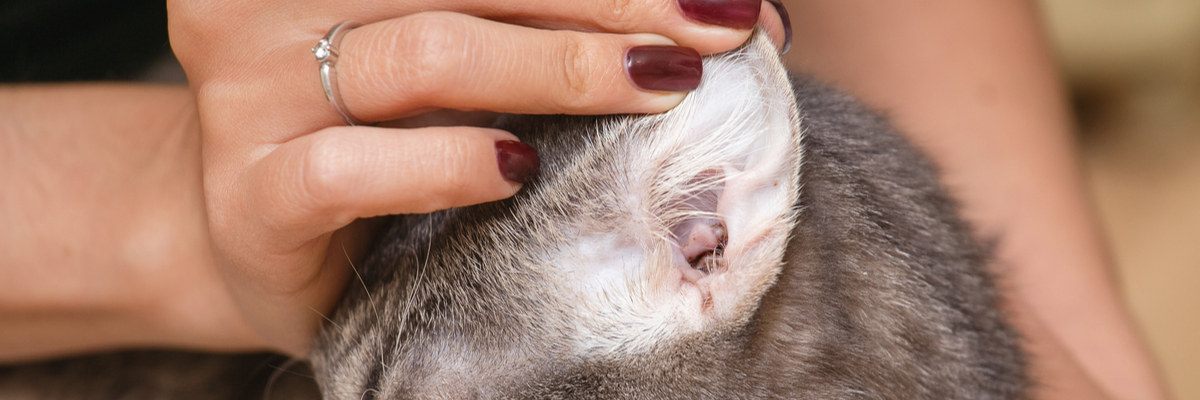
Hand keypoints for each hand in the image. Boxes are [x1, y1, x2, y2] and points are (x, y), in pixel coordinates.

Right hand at [167, 0, 789, 355]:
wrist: (264, 235)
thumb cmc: (382, 130)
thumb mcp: (456, 50)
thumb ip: (547, 20)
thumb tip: (730, 14)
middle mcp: (275, 4)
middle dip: (611, 2)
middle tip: (719, 29)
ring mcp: (253, 94)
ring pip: (427, 55)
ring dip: (559, 69)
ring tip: (659, 83)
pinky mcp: (251, 193)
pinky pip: (349, 168)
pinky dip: (442, 163)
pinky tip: (514, 170)